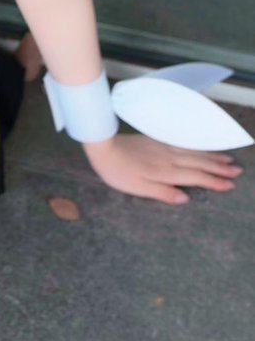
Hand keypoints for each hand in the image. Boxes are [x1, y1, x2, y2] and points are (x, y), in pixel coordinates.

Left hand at [83, 133, 242, 203]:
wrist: (103, 146)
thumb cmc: (117, 171)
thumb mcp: (137, 188)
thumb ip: (162, 192)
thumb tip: (185, 199)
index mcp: (165, 172)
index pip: (195, 177)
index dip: (214, 181)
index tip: (230, 185)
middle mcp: (168, 158)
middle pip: (199, 163)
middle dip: (219, 168)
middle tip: (237, 171)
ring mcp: (163, 147)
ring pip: (194, 152)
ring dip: (212, 156)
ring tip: (227, 159)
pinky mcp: (157, 140)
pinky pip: (184, 143)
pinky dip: (197, 146)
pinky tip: (202, 147)